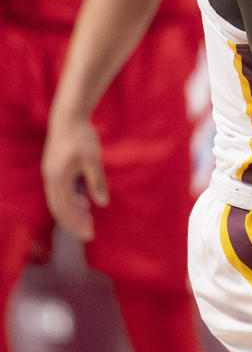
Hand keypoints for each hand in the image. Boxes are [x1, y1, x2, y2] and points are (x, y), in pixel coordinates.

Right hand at [41, 112, 108, 240]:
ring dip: (72, 212)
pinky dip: (71, 200)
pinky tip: (84, 202)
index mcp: (58, 178)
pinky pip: (60, 191)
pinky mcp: (54, 169)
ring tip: (88, 220)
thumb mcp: (93, 159)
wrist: (68, 117)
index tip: (89, 233)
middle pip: (59, 208)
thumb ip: (97, 181)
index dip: (76, 223)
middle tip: (89, 233)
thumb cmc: (81, 136)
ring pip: (59, 201)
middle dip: (74, 222)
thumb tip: (102, 204)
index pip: (65, 209)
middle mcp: (50, 179)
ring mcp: (50, 174)